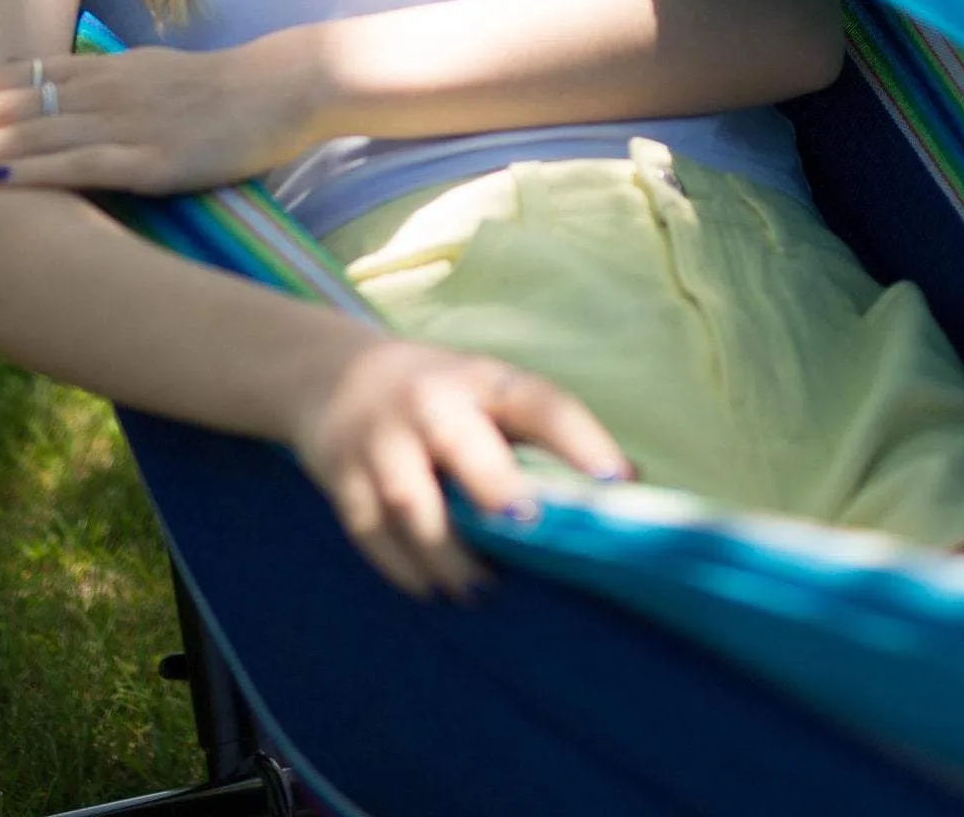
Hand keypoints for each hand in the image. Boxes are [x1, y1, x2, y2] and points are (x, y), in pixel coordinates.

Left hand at [0, 38, 327, 195]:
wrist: (285, 88)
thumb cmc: (219, 91)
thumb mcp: (148, 77)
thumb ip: (99, 87)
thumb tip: (52, 95)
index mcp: (100, 70)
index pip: (8, 78)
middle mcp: (103, 89)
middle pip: (6, 104)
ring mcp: (127, 122)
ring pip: (32, 134)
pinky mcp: (154, 157)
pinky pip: (83, 164)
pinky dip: (34, 172)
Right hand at [288, 337, 630, 599]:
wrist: (331, 373)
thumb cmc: (439, 396)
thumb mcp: (487, 393)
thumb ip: (544, 434)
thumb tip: (632, 485)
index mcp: (482, 380)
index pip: (539, 403)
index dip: (580, 440)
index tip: (618, 482)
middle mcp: (430, 402)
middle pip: (461, 446)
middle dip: (497, 491)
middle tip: (529, 531)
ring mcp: (379, 438)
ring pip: (411, 502)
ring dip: (448, 554)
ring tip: (481, 591)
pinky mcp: (340, 474)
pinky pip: (370, 529)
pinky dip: (403, 568)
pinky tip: (432, 590)